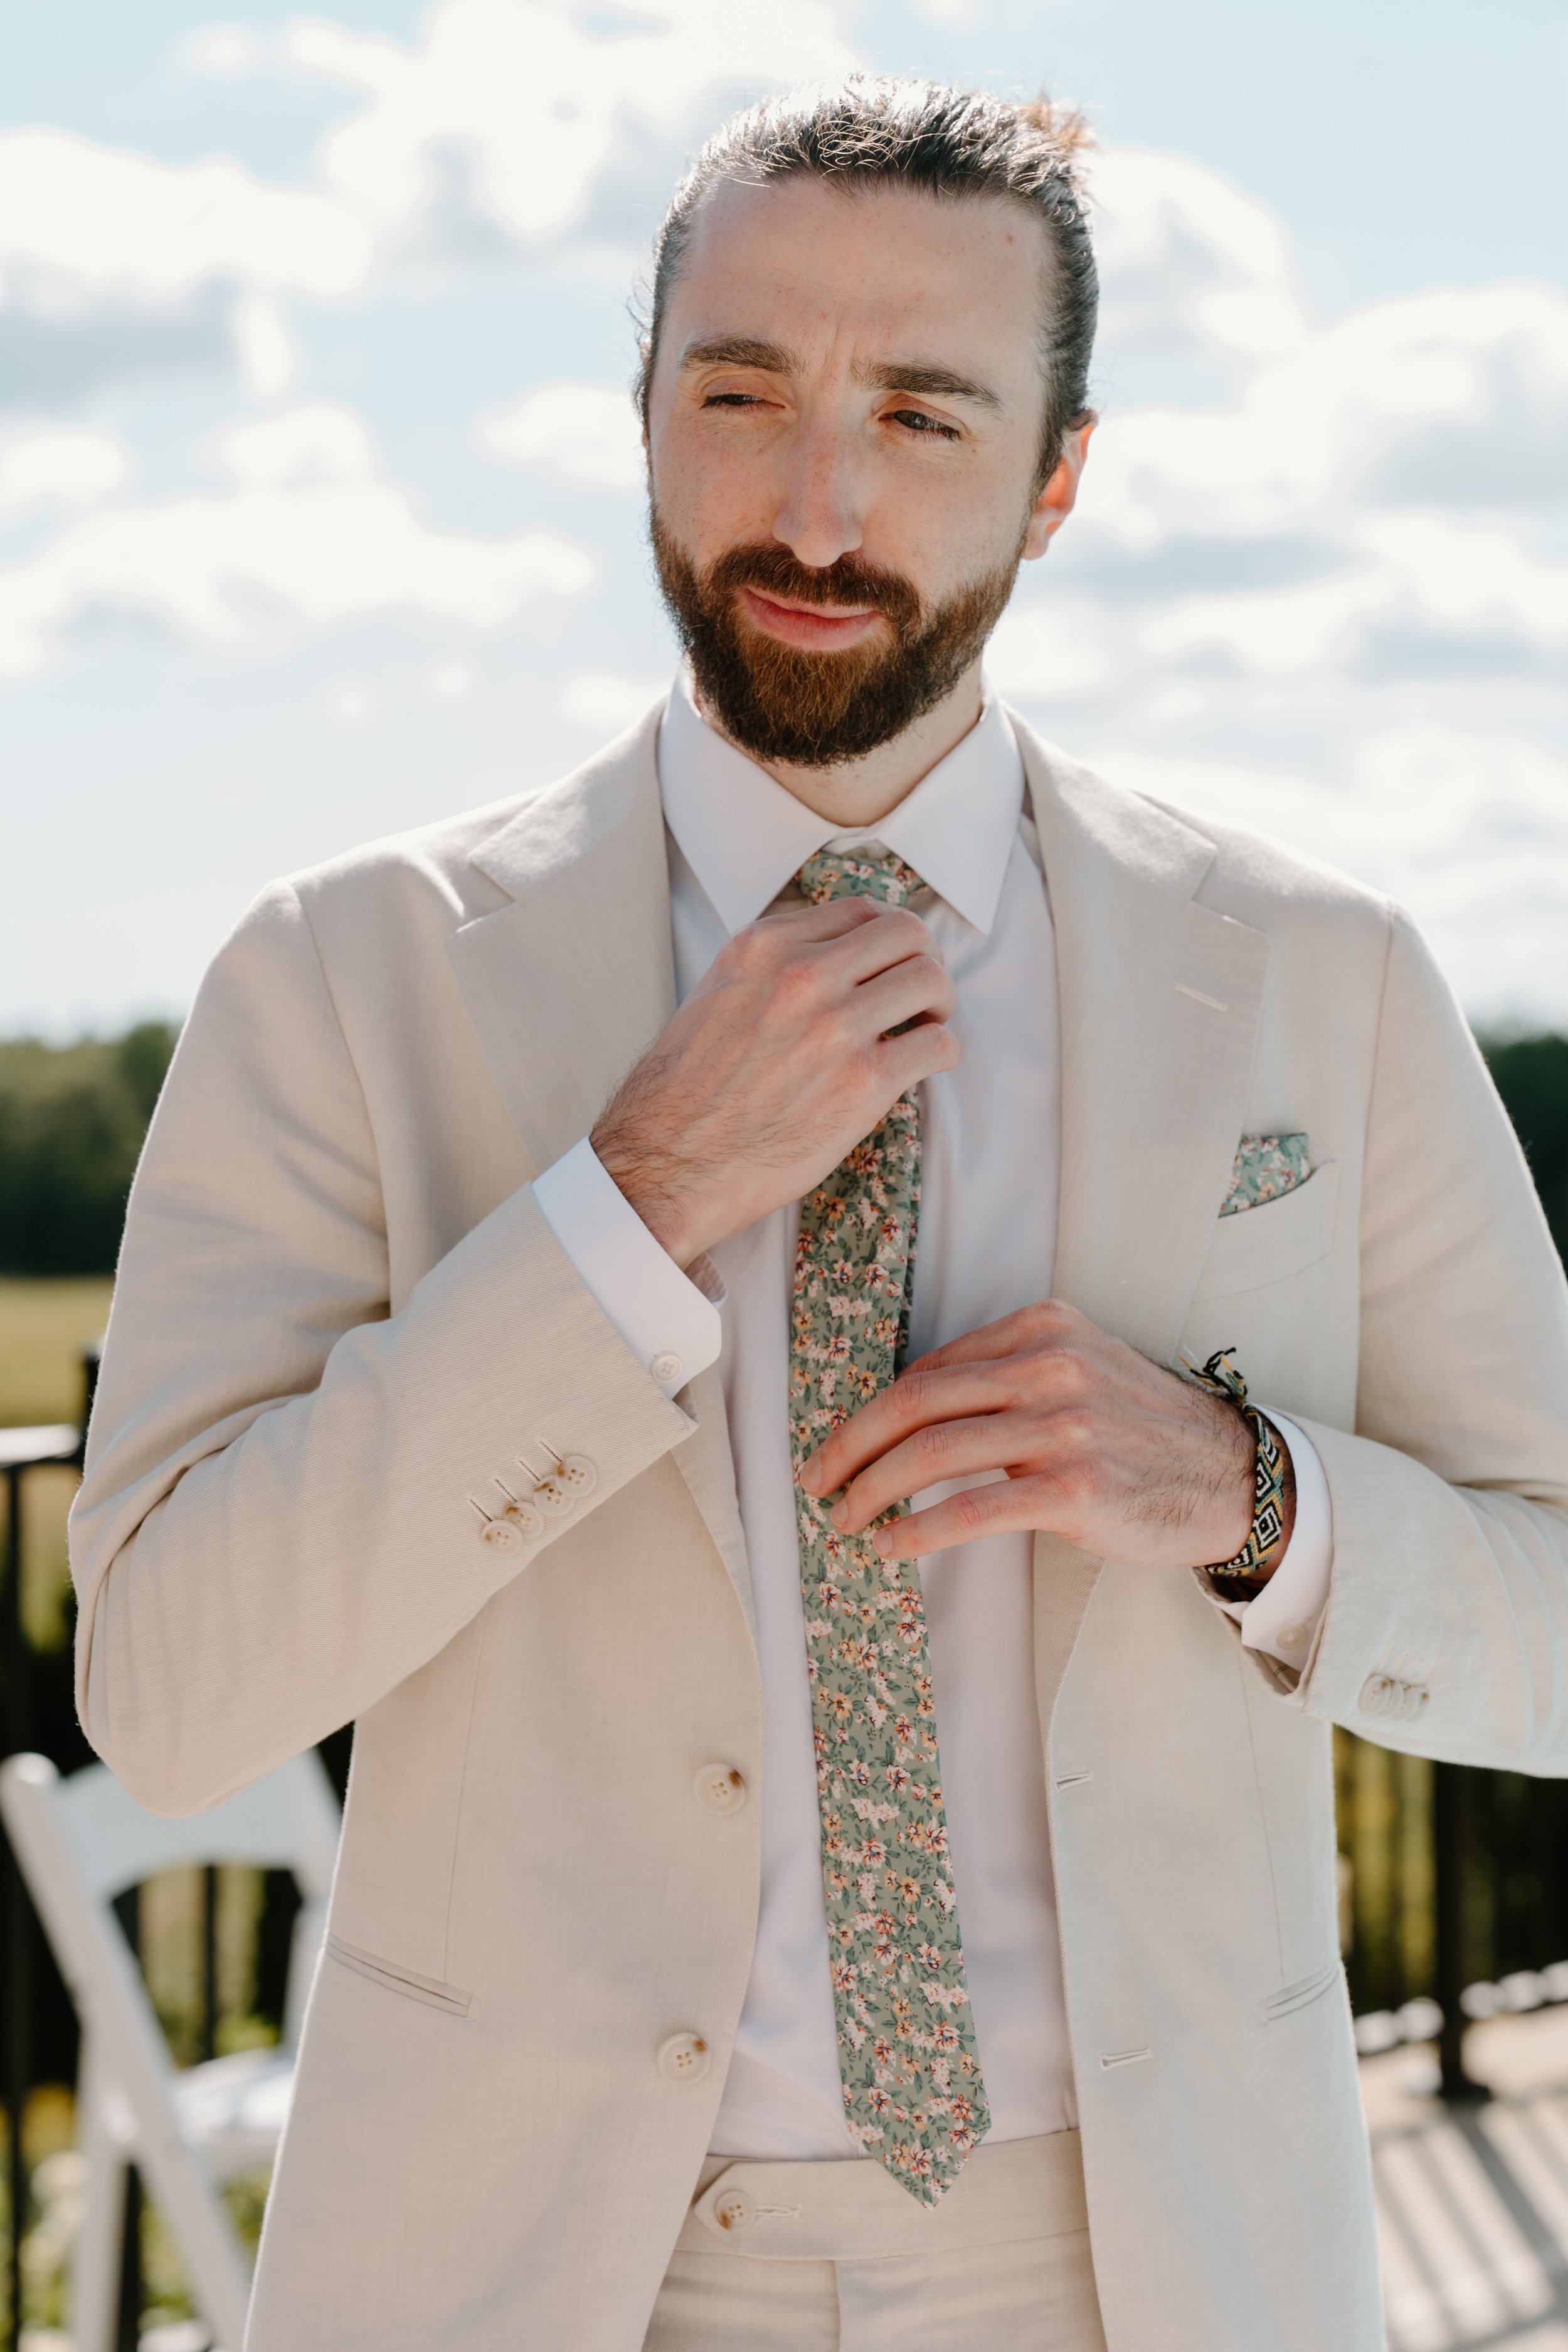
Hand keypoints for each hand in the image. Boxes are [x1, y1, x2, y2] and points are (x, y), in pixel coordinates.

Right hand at [592, 897, 957, 1266]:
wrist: (670, 1161)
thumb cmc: (687, 1091)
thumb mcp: (716, 993)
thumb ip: (772, 966)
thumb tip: (831, 957)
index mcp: (764, 947)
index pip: (860, 910)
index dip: (890, 934)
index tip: (893, 959)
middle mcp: (803, 976)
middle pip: (907, 933)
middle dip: (925, 958)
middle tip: (921, 991)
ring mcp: (836, 1027)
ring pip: (931, 981)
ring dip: (939, 1004)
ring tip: (924, 1027)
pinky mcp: (863, 1083)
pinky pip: (938, 1045)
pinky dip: (941, 1051)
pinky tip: (922, 1064)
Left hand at [797, 1300, 1294, 1570]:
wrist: (1229, 1476)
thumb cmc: (1143, 1429)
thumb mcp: (1081, 1366)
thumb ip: (1006, 1372)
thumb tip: (911, 1407)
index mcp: (1043, 1327)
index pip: (931, 1368)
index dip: (873, 1411)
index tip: (842, 1443)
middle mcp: (1050, 1366)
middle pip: (916, 1402)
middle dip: (850, 1445)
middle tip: (815, 1480)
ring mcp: (1063, 1427)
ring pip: (931, 1453)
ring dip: (870, 1489)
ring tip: (845, 1517)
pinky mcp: (1072, 1489)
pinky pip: (969, 1509)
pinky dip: (916, 1529)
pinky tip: (891, 1544)